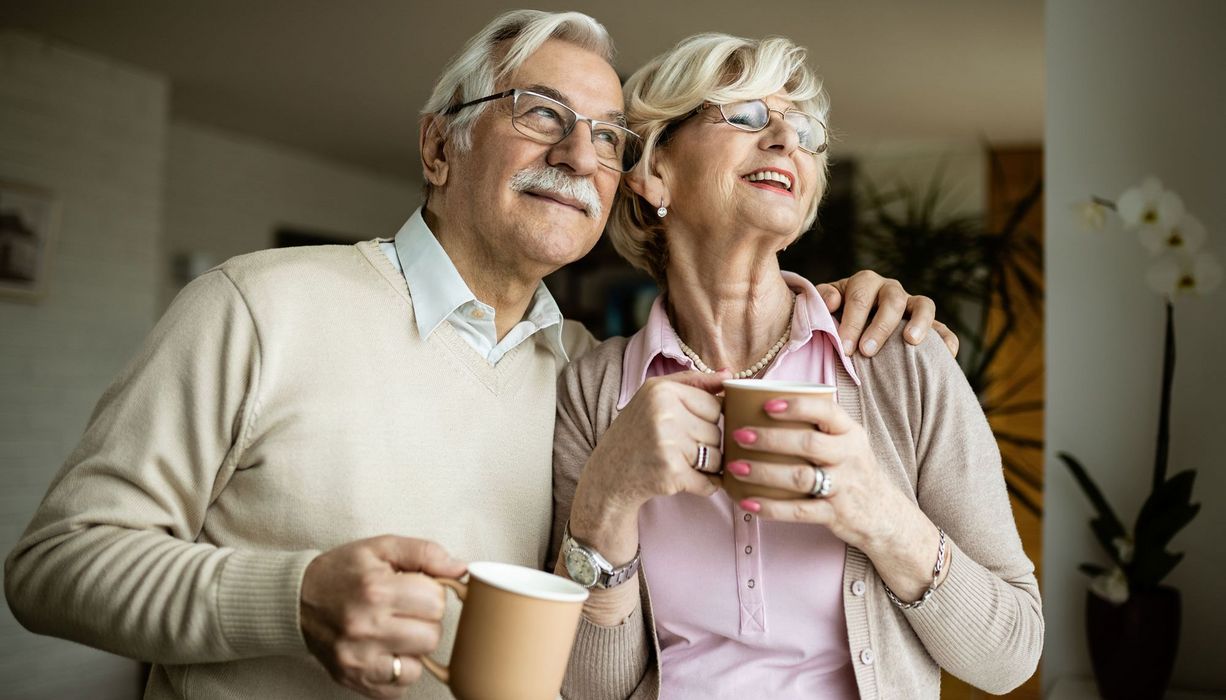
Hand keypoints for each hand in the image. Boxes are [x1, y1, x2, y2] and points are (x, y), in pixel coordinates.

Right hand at [300, 536, 466, 698]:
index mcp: (376, 590)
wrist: (296, 600)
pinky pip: (398, 689)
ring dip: (413, 649)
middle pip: (431, 636)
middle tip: (406, 611)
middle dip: (426, 622)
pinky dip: (398, 672)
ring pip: (418, 666)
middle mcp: (365, 627)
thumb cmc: (344, 571)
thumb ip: (425, 552)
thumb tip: (461, 569)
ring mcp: (357, 658)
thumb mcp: (382, 547)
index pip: (436, 602)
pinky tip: (386, 651)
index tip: (415, 590)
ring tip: (395, 631)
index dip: (431, 593)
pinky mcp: (353, 679)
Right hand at [568, 370, 726, 562]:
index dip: (706, 420)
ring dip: (706, 466)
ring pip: (717, 457)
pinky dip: (703, 485)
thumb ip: (693, 382)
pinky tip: (683, 479)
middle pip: (717, 432)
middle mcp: (664, 413)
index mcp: (662, 390)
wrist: (609, 475)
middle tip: (677, 448)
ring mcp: (668, 444)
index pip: (715, 405)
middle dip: (705, 444)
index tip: (685, 426)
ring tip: (679, 462)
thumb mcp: (655, 396)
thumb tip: (729, 375)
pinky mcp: (672, 473)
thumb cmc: (637, 433)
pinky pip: (709, 481)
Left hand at [726, 396, 942, 599]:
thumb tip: (763, 404)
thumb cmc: (851, 469)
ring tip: (736, 467)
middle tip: (739, 435)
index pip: (826, 412)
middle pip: (808, 444)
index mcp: (850, 433)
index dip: (796, 407)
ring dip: (764, 472)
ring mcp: (843, 487)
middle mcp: (850, 457)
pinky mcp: (835, 514)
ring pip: (800, 478)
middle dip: (770, 438)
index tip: (766, 405)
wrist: (883, 513)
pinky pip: (799, 511)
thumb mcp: (846, 442)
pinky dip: (771, 508)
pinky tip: (747, 501)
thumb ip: (817, 426)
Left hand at [816, 271, 958, 357]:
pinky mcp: (928, 324)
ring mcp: (912, 305)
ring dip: (919, 322)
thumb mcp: (824, 305)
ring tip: (910, 342)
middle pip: (892, 300)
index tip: (845, 347)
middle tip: (866, 351)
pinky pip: (943, 328)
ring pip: (924, 305)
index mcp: (864, 283)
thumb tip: (831, 301)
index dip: (852, 322)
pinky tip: (947, 355)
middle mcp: (890, 289)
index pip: (860, 298)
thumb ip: (822, 300)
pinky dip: (947, 340)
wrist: (850, 326)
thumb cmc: (835, 316)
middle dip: (879, 327)